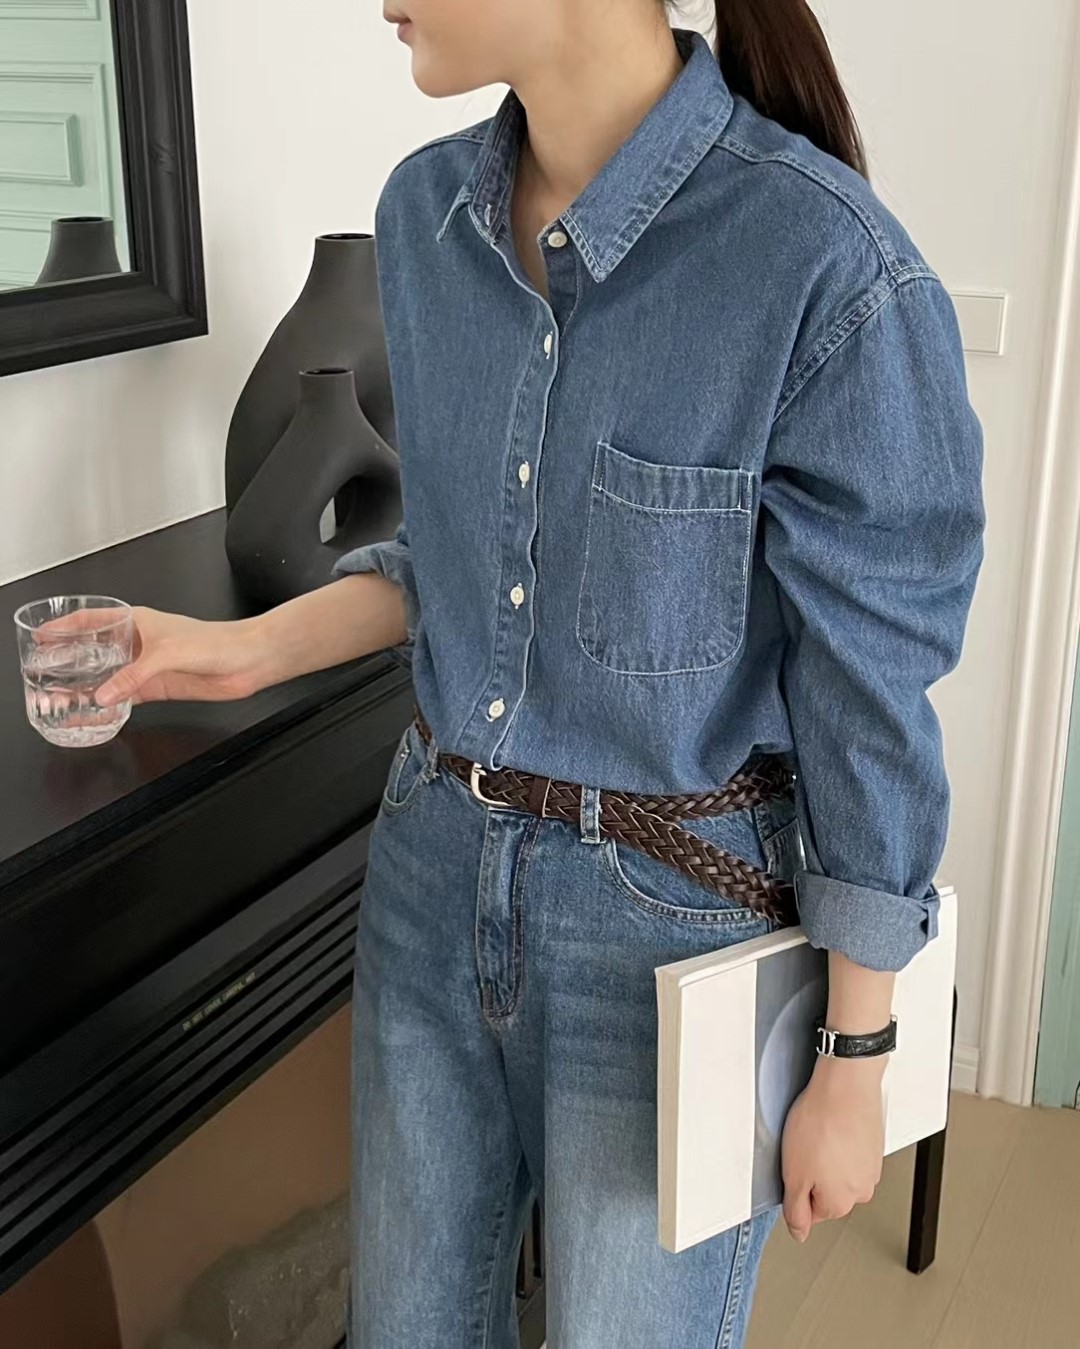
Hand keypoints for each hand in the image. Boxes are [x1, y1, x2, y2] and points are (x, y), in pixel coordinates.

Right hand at [36, 605, 265, 705]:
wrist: (245, 661)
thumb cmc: (214, 641)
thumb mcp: (166, 654)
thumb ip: (133, 674)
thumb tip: (103, 694)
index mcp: (136, 621)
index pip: (92, 619)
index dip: (65, 626)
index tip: (42, 635)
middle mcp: (138, 642)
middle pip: (95, 650)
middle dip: (71, 660)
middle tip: (45, 672)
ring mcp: (146, 666)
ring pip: (107, 676)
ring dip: (88, 685)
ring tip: (62, 696)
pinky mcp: (157, 686)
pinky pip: (126, 696)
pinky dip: (110, 704)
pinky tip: (95, 712)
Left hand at [780, 1053, 885, 1242]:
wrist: (845, 1084)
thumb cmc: (820, 1123)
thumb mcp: (793, 1174)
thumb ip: (795, 1211)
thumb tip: (799, 1233)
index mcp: (840, 1203)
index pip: (809, 1212)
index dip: (795, 1187)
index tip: (794, 1166)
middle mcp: (862, 1190)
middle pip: (825, 1190)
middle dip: (812, 1171)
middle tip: (804, 1147)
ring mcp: (871, 1165)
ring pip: (838, 1168)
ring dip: (826, 1154)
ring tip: (818, 1131)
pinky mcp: (873, 1142)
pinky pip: (849, 1147)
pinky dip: (839, 1138)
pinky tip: (830, 1122)